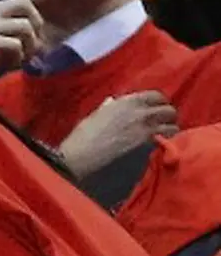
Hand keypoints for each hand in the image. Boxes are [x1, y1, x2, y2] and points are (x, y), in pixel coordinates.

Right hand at [0, 0, 43, 81]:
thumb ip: (12, 33)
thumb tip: (41, 39)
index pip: (21, 1)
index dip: (34, 19)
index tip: (33, 39)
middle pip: (25, 4)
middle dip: (37, 25)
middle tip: (34, 46)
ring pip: (25, 27)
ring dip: (29, 46)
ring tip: (20, 60)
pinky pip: (16, 45)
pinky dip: (18, 58)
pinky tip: (8, 66)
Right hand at [58, 90, 178, 177]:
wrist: (82, 159)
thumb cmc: (82, 138)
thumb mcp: (95, 116)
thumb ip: (109, 108)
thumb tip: (112, 102)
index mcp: (128, 102)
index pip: (157, 96)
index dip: (158, 103)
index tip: (154, 110)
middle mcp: (143, 114)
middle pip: (170, 111)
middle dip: (167, 117)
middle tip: (160, 125)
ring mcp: (149, 132)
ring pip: (174, 128)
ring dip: (169, 132)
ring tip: (161, 139)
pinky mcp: (151, 149)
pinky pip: (169, 144)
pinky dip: (167, 146)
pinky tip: (157, 150)